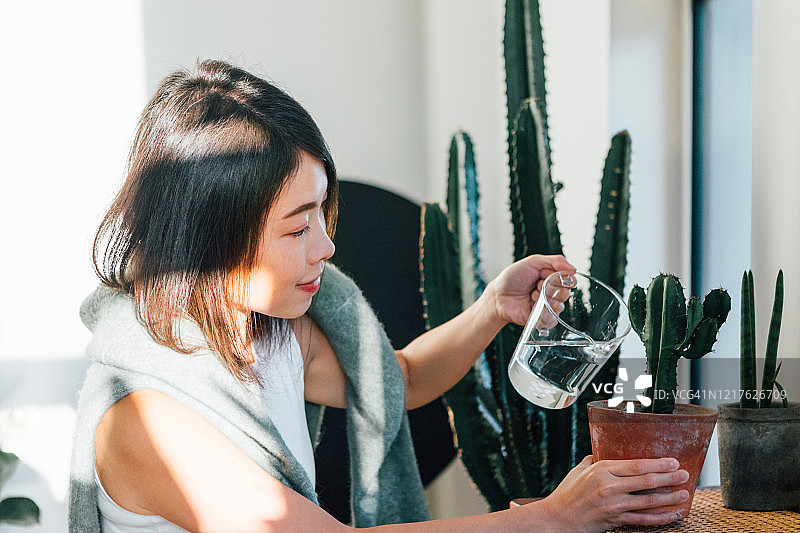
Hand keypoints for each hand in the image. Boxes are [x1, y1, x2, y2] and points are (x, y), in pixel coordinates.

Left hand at [487, 254, 574, 326]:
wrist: (498, 296)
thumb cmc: (512, 278)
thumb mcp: (532, 262)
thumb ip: (555, 261)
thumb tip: (573, 269)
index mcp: (551, 278)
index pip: (568, 280)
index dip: (559, 278)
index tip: (545, 275)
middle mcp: (552, 292)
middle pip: (565, 293)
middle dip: (549, 287)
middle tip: (536, 285)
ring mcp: (547, 306)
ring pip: (559, 306)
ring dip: (543, 298)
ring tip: (531, 295)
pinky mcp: (542, 319)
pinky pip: (552, 319)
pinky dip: (543, 312)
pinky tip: (532, 306)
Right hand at [534, 456, 689, 531]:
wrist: (558, 518)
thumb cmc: (567, 493)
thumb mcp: (579, 470)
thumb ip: (595, 460)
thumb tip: (609, 451)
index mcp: (601, 470)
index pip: (636, 465)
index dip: (657, 464)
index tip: (672, 461)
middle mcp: (609, 487)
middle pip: (646, 481)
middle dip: (669, 478)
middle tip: (684, 474)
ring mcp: (613, 505)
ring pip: (648, 501)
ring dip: (669, 497)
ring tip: (683, 493)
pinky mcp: (615, 520)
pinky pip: (642, 520)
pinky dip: (659, 518)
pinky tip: (671, 514)